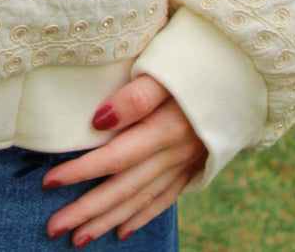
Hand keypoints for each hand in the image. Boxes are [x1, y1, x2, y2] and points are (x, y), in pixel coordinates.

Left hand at [43, 74, 206, 244]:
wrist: (244, 68)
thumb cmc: (196, 60)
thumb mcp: (166, 67)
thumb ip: (135, 96)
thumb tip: (98, 121)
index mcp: (165, 129)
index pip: (115, 158)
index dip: (81, 172)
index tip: (49, 183)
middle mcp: (175, 153)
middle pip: (124, 188)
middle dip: (88, 210)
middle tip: (54, 228)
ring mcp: (185, 163)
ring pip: (142, 199)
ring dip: (109, 220)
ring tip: (79, 238)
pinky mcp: (194, 166)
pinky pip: (165, 199)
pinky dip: (142, 215)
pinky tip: (122, 230)